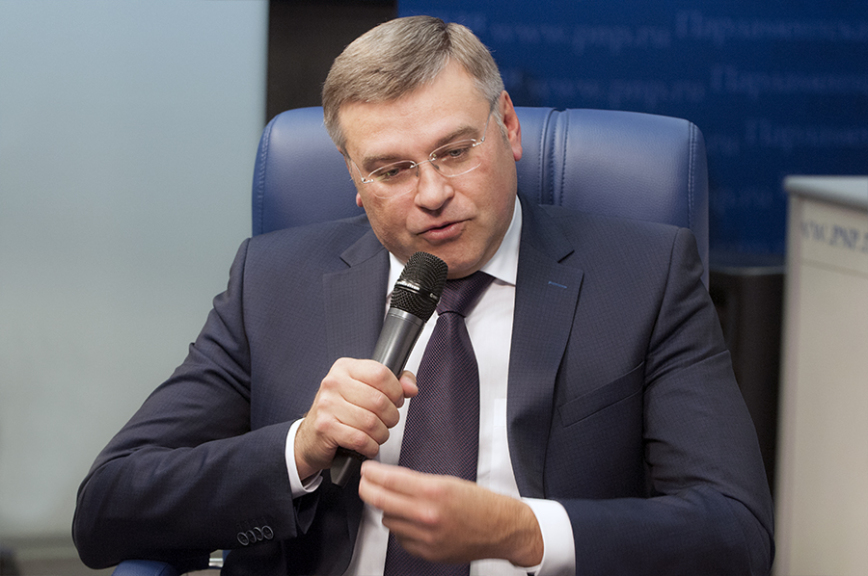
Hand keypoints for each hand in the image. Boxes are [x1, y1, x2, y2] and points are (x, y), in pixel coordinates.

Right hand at [295, 358, 417, 479]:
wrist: (311, 437)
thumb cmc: (342, 412)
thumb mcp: (366, 389)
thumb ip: (394, 384)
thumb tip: (411, 387)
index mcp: (345, 368)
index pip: (381, 373)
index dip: (396, 391)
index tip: (395, 400)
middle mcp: (333, 382)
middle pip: (379, 400)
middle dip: (390, 417)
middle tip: (387, 421)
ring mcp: (327, 404)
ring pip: (371, 422)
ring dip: (381, 434)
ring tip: (377, 434)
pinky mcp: (325, 427)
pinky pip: (360, 439)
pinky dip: (370, 446)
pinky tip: (367, 444)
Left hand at [358, 461, 543, 566]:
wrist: (500, 529)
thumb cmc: (478, 503)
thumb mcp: (447, 482)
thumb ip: (416, 483)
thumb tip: (388, 480)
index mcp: (434, 492)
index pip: (389, 480)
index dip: (372, 474)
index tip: (366, 470)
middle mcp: (428, 515)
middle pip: (381, 501)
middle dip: (368, 490)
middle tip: (366, 483)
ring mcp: (426, 537)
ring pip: (389, 520)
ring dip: (390, 510)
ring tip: (401, 503)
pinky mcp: (426, 552)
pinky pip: (400, 538)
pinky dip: (402, 529)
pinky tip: (413, 522)